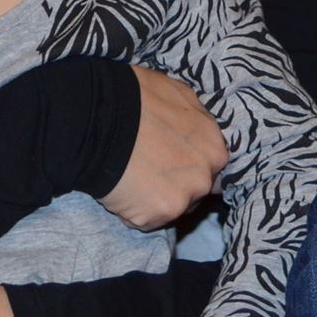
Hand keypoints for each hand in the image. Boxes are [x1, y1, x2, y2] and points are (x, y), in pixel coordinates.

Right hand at [100, 66, 227, 230]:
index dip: (189, 165)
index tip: (170, 163)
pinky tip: (120, 190)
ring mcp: (184, 197)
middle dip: (176, 185)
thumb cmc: (137, 99)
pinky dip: (133, 211)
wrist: (101, 119)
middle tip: (147, 172)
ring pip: (172, 207)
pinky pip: (147, 220)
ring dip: (155, 200)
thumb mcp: (178, 96)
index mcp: (214, 146)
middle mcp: (206, 175)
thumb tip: (191, 128)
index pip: (211, 167)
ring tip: (130, 179)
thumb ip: (194, 120)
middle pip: (195, 191)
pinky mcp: (160, 214)